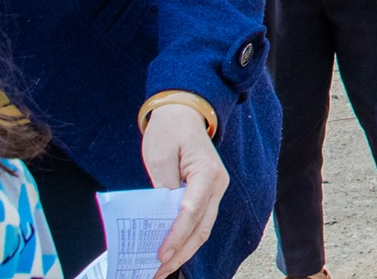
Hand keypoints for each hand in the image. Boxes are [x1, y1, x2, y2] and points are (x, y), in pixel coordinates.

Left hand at [140, 103, 226, 278]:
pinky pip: (200, 220)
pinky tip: (173, 251)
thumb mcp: (160, 156)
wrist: (184, 113)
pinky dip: (187, 238)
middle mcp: (218, 184)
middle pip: (202, 226)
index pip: (191, 212)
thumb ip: (162, 187)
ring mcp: (216, 189)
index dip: (176, 236)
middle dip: (181, 252)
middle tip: (158, 271)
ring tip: (163, 268)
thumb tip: (159, 218)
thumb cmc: (170, 130)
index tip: (160, 255)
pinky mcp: (208, 193)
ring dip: (185, 249)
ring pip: (204, 227)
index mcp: (207, 173)